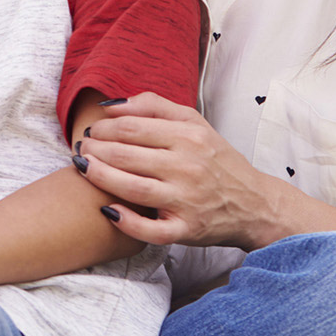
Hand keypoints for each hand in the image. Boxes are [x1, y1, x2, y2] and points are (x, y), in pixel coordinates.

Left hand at [77, 92, 285, 248]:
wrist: (254, 204)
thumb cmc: (217, 160)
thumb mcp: (194, 123)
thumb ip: (153, 106)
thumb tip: (111, 105)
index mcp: (189, 138)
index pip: (132, 127)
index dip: (103, 128)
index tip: (91, 130)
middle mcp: (188, 168)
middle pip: (127, 156)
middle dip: (95, 150)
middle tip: (80, 149)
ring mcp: (187, 201)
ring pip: (133, 189)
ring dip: (100, 178)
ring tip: (81, 168)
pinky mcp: (186, 230)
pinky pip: (151, 230)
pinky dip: (127, 223)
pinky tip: (107, 210)